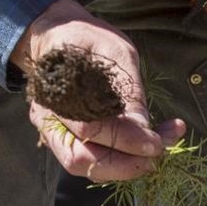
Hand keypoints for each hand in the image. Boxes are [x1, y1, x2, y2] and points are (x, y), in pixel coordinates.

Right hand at [14, 0, 182, 180]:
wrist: (57, 37)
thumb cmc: (87, 39)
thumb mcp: (115, 50)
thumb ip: (128, 88)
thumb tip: (145, 128)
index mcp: (55, 89)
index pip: (90, 128)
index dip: (127, 140)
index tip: (158, 141)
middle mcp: (47, 117)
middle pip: (80, 159)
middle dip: (125, 164)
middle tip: (159, 153)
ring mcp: (51, 130)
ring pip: (82, 166)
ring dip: (121, 168)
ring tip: (154, 154)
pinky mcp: (63, 138)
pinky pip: (87, 160)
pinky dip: (115, 161)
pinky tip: (140, 150)